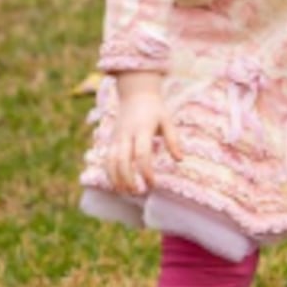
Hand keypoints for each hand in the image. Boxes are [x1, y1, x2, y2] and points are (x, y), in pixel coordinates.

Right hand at [104, 75, 167, 195]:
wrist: (135, 94)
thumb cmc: (155, 109)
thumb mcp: (167, 121)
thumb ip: (173, 140)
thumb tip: (180, 160)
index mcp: (142, 129)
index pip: (141, 154)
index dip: (146, 171)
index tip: (152, 184)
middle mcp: (126, 134)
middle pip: (122, 160)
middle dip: (128, 179)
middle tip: (137, 193)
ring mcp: (116, 137)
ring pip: (110, 161)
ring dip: (116, 179)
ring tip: (126, 193)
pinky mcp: (111, 140)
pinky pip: (106, 159)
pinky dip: (109, 173)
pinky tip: (116, 184)